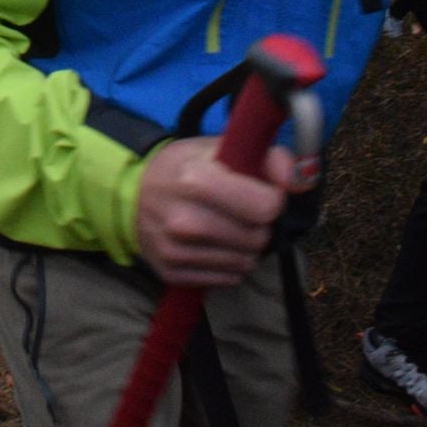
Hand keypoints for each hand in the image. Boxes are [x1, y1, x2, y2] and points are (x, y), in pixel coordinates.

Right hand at [135, 136, 295, 286]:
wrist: (127, 195)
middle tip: (239, 211)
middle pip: (258, 238)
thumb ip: (265, 157)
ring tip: (226, 228)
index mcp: (196, 181)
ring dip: (245, 247)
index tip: (259, 192)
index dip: (271, 199)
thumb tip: (298, 179)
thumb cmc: (181, 168)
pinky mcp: (171, 273)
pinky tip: (212, 245)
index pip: (266, 207)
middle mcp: (185, 221)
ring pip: (246, 262)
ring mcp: (176, 251)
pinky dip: (228, 265)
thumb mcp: (218, 148)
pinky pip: (228, 279)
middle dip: (258, 224)